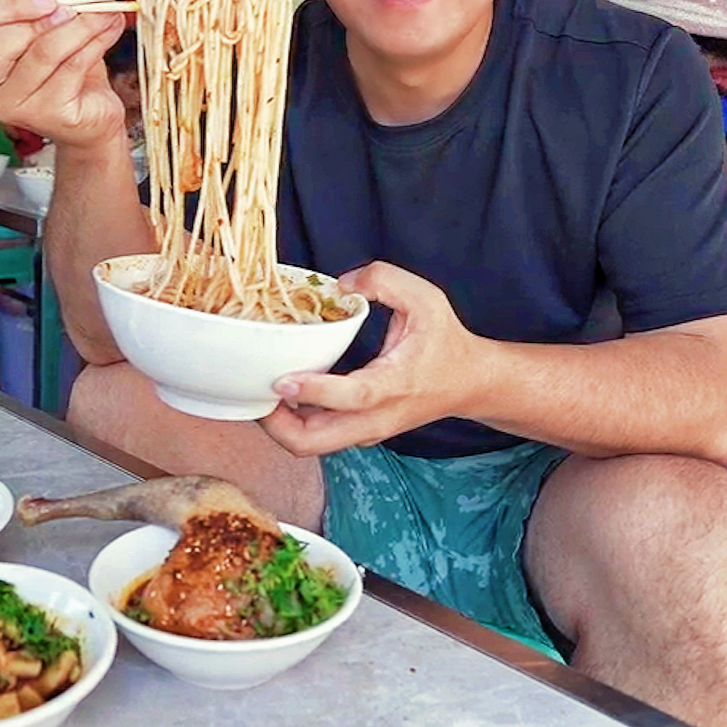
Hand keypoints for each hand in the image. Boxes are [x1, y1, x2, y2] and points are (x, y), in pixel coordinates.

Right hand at [0, 0, 126, 151]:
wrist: (94, 113)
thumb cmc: (66, 72)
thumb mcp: (43, 28)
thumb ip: (20, 1)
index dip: (13, 3)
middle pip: (1, 41)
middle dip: (43, 18)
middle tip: (73, 9)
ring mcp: (16, 107)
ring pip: (44, 51)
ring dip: (81, 25)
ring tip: (105, 13)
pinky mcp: (49, 115)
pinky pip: (72, 67)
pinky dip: (96, 42)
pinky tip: (110, 30)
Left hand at [258, 262, 494, 456]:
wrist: (470, 383)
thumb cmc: (445, 341)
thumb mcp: (425, 297)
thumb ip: (382, 280)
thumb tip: (339, 285)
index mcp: (395, 384)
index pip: (351, 397)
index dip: (313, 392)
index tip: (281, 380)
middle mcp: (376, 417)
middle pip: (314, 443)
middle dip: (276, 425)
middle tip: (256, 389)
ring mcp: (366, 431)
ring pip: (311, 446)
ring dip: (279, 425)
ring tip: (261, 390)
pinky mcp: (359, 434)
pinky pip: (318, 438)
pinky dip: (293, 423)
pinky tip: (282, 393)